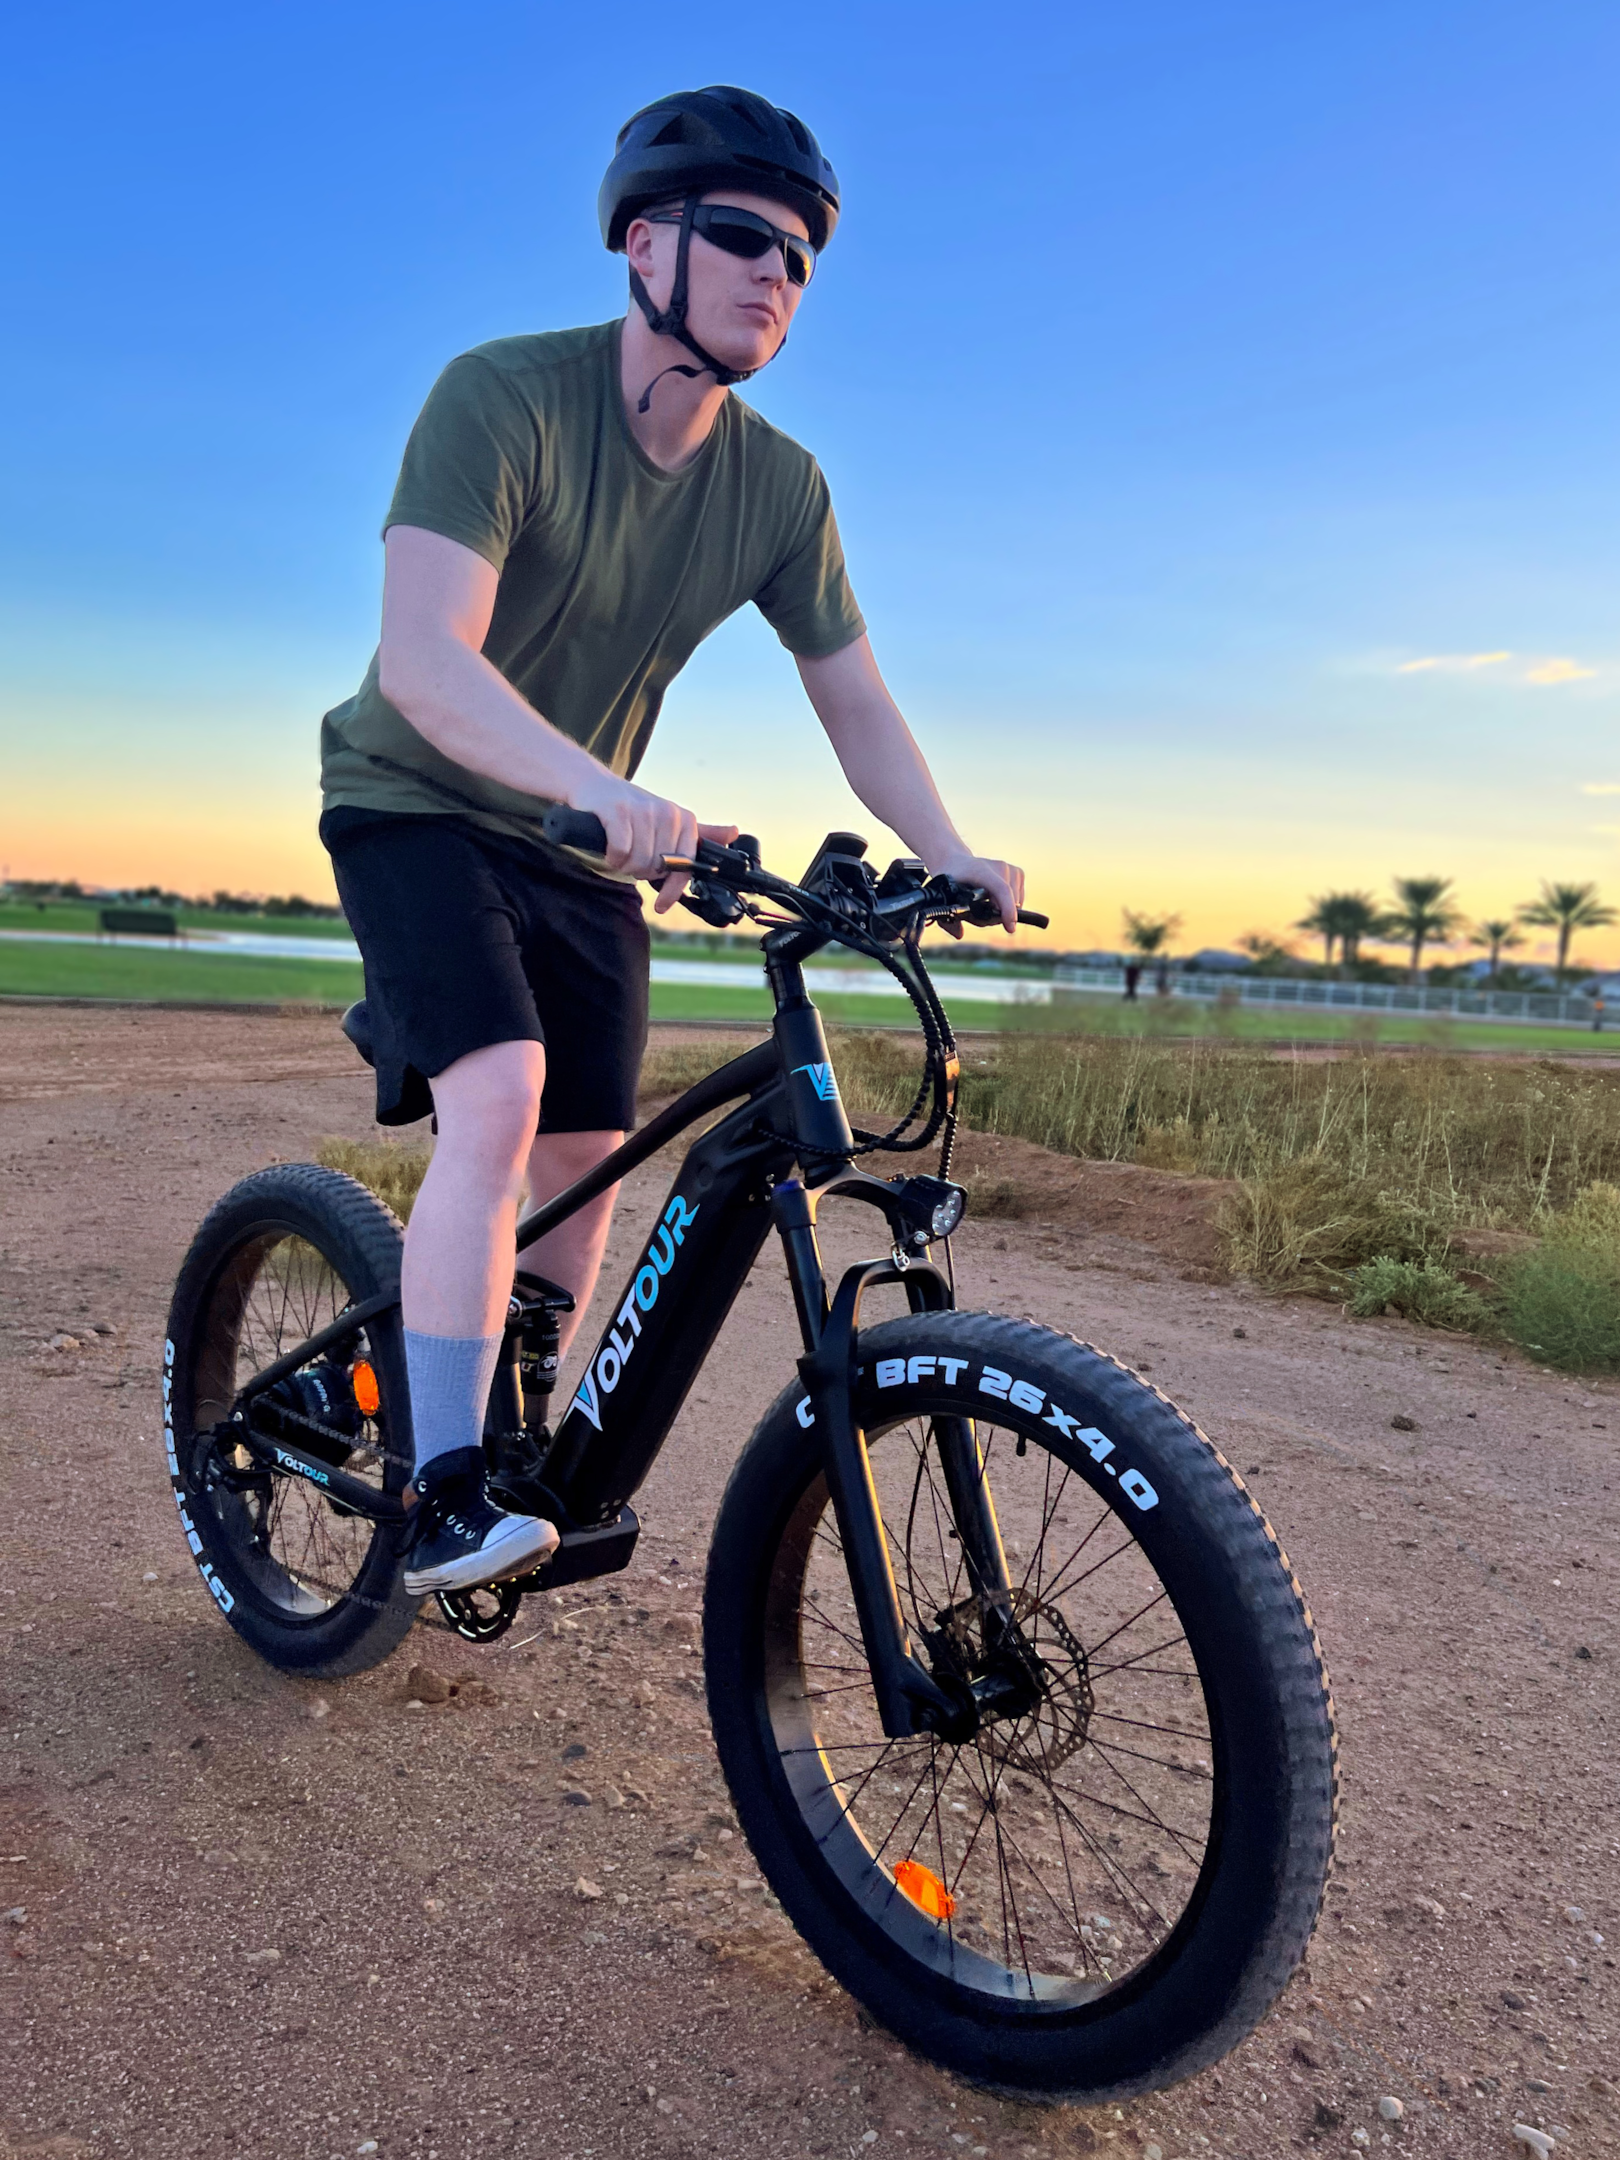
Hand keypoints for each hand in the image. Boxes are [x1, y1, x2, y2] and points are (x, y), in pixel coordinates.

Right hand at [569, 773, 736, 907]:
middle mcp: (667, 813)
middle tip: (632, 859)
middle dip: (641, 871)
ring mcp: (643, 811)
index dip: (673, 889)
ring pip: (638, 862)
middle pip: (657, 868)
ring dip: (624, 865)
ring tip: (621, 853)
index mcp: (684, 820)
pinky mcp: (618, 811)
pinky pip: (621, 851)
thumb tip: (733, 832)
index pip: (685, 866)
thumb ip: (700, 833)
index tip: (662, 905)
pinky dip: (612, 856)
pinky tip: (609, 848)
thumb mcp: (670, 821)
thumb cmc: (635, 810)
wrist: (596, 786)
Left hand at [933, 850, 1025, 934]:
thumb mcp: (943, 898)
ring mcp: (1009, 868)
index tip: (1010, 928)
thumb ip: (948, 920)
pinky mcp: (1017, 872)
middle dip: (996, 916)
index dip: (1008, 909)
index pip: (1001, 889)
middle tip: (978, 914)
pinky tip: (994, 901)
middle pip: (1008, 902)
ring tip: (985, 906)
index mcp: (979, 870)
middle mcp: (997, 866)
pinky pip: (1019, 899)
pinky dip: (1009, 905)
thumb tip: (959, 935)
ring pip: (1016, 903)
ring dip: (1003, 911)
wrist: (956, 862)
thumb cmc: (951, 881)